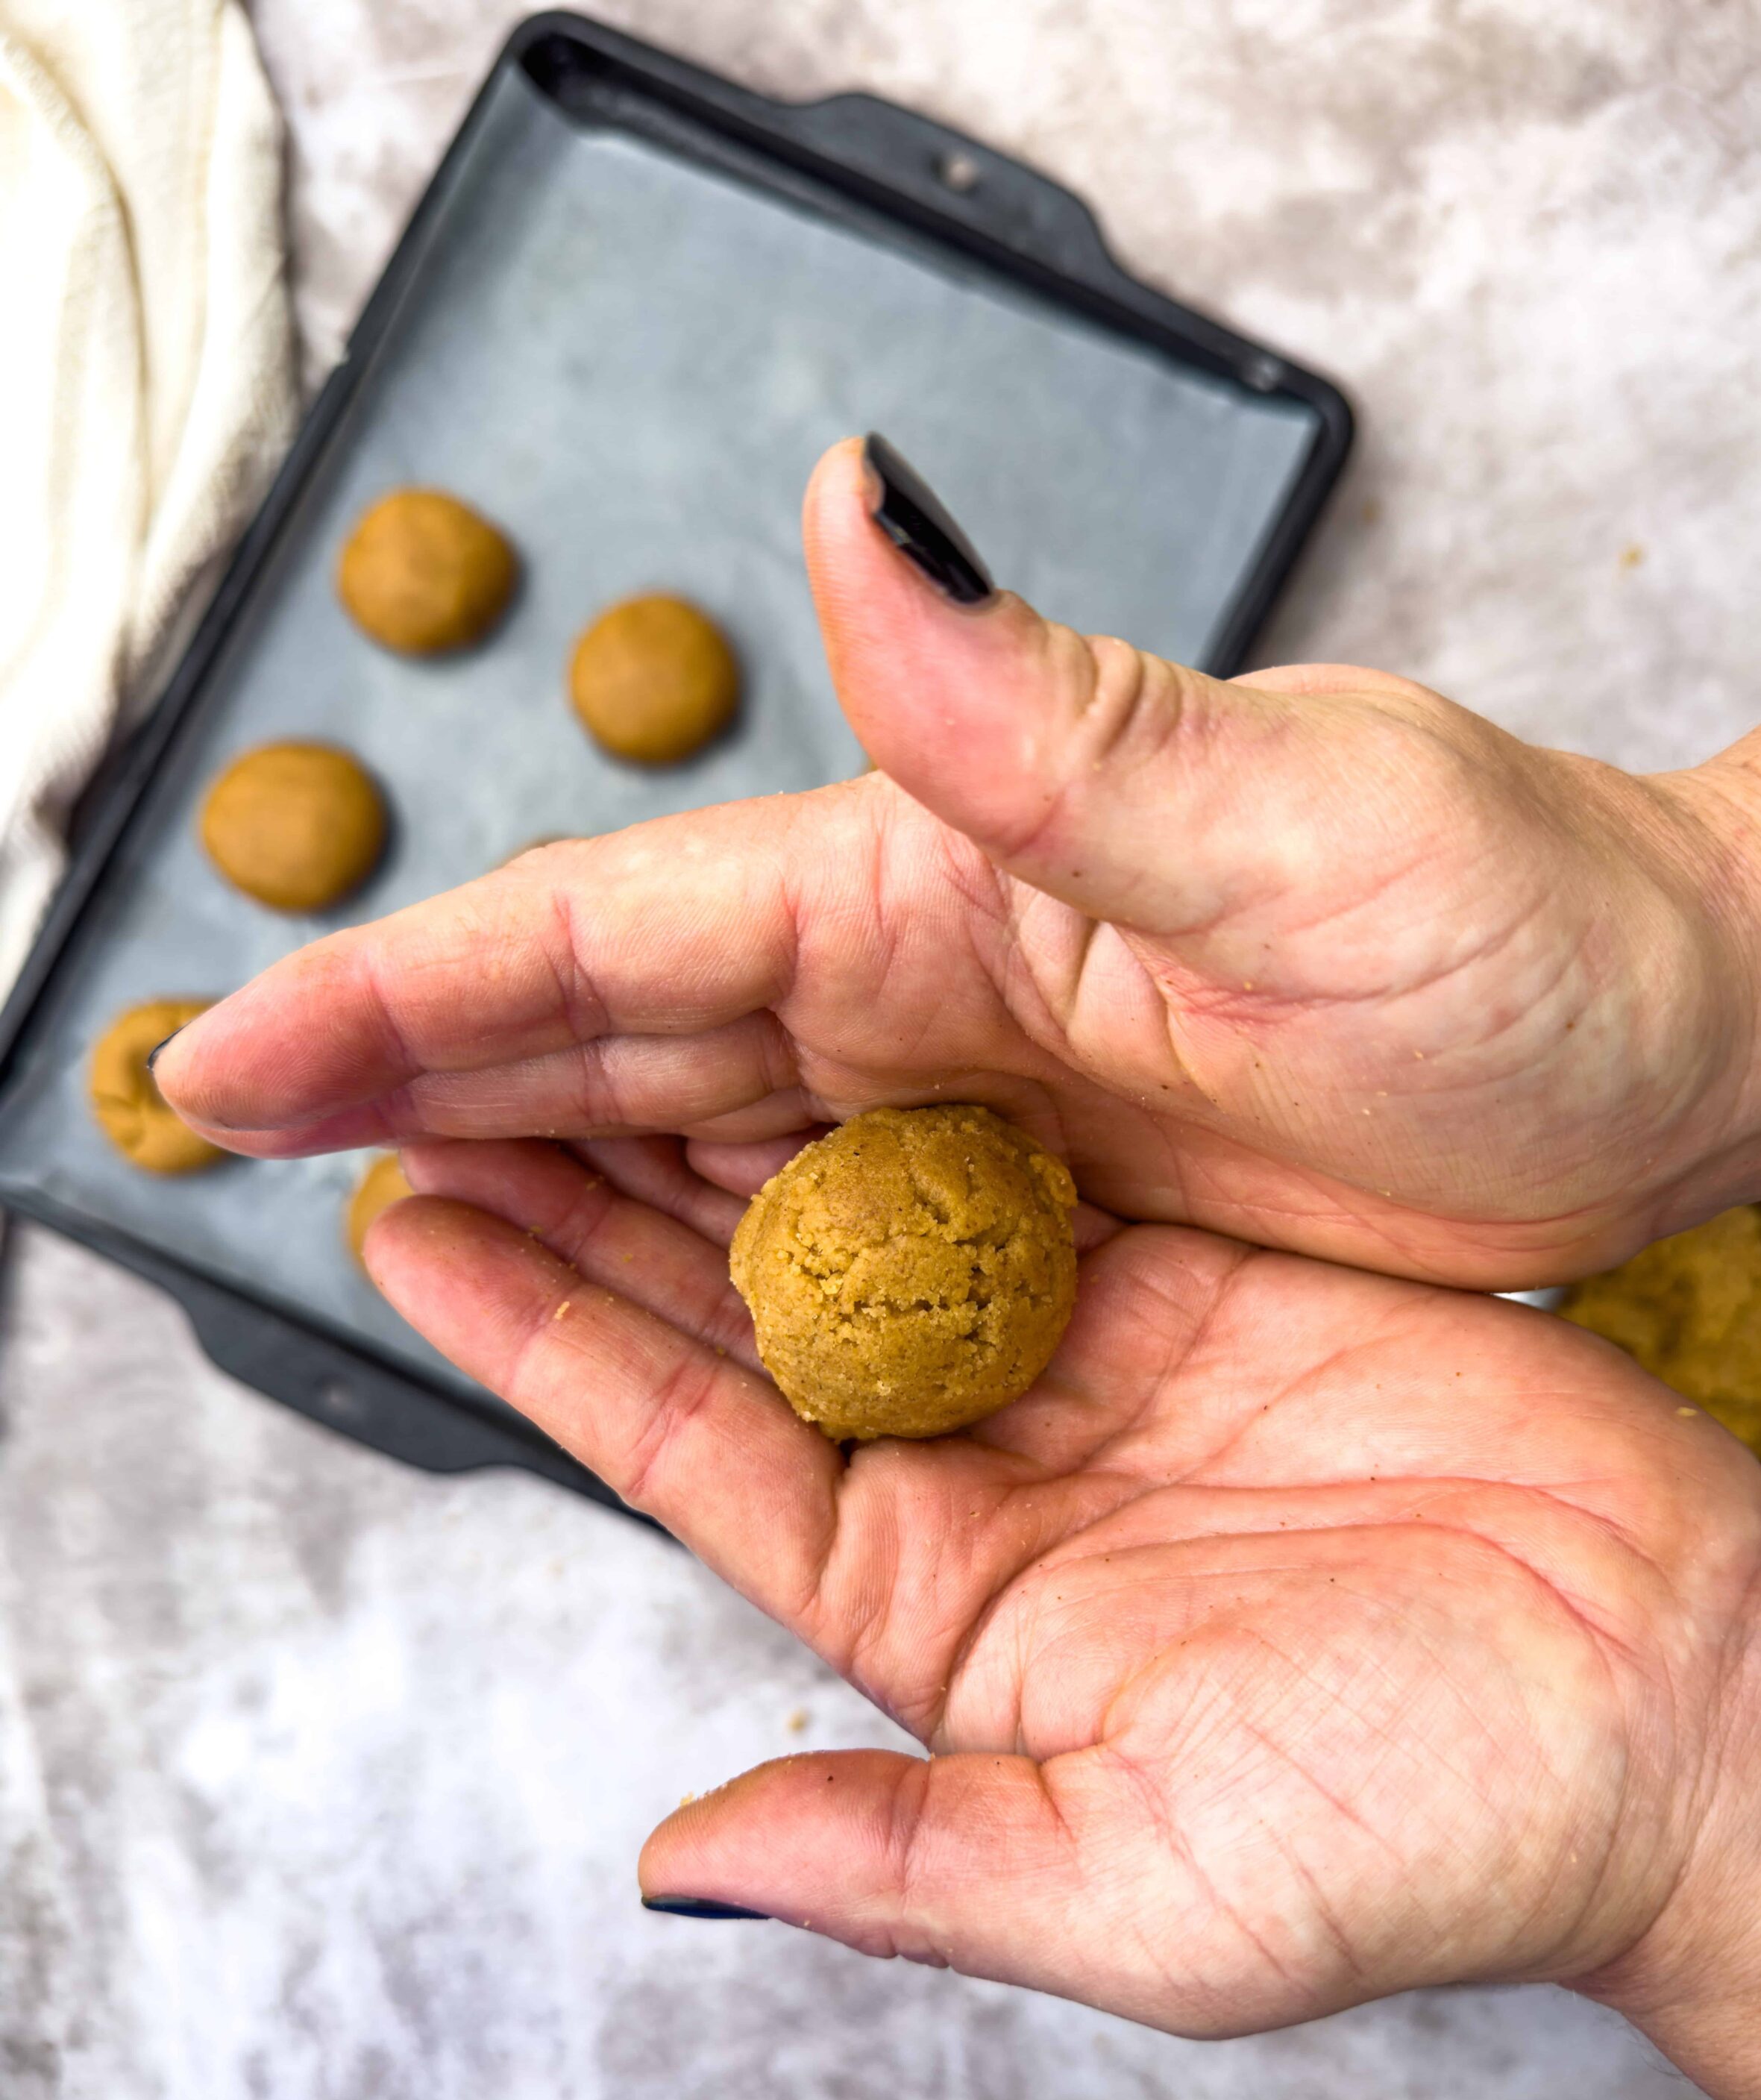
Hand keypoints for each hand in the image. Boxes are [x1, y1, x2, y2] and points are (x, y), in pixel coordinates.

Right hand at [156, 438, 1760, 1286]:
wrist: (1665, 1054)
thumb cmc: (1527, 940)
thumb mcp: (1310, 829)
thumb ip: (1057, 720)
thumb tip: (859, 518)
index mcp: (945, 876)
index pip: (629, 927)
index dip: (424, 985)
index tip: (254, 1044)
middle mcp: (926, 973)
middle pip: (612, 1021)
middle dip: (414, 1063)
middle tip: (227, 1116)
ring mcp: (967, 1089)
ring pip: (684, 1123)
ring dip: (519, 1151)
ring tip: (352, 1197)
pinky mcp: (1027, 1192)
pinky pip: (805, 1221)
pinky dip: (679, 1239)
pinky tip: (591, 1265)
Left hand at [351, 1130, 1760, 2099]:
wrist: (1679, 1703)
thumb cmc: (1439, 1825)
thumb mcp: (1152, 1886)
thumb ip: (910, 1862)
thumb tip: (687, 1868)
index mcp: (936, 1607)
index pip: (684, 1448)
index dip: (540, 1337)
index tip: (414, 1224)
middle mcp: (982, 1471)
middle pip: (735, 1309)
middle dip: (588, 1195)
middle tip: (445, 1072)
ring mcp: (1081, 1360)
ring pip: (850, 1210)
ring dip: (716, 1114)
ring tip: (578, 1015)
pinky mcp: (1190, 1272)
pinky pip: (1009, 1159)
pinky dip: (901, 1081)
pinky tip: (801, 1004)